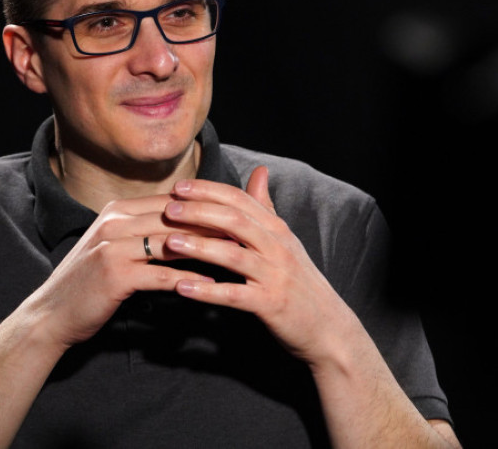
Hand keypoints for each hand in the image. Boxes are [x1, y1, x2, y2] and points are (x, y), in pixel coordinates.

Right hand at [27, 194, 221, 348]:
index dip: (206, 206)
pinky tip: (212, 285)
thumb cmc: (90, 281)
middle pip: (175, 218)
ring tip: (237, 255)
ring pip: (171, 243)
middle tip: (247, 231)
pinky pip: (160, 274)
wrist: (50, 314)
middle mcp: (115, 222)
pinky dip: (188, 279)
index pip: (172, 202)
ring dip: (207, 249)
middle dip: (213, 224)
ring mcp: (112, 247)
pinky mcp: (114, 275)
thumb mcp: (115, 245)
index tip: (238, 213)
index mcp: (118, 210)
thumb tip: (188, 220)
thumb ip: (145, 228)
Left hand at [164, 167, 358, 363]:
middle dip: (200, 212)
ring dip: (200, 246)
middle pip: (235, 220)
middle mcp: (278, 247)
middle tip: (168, 209)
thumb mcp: (286, 240)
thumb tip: (259, 171)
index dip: (209, 190)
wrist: (329, 327)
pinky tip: (182, 288)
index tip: (179, 186)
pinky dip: (208, 291)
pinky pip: (235, 295)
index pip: (241, 200)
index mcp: (278, 230)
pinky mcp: (271, 304)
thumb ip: (267, 207)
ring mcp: (275, 276)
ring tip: (170, 242)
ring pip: (234, 254)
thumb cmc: (301, 282)